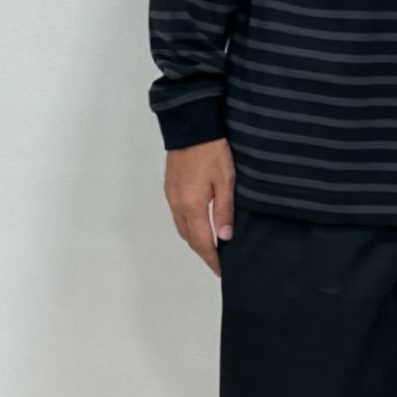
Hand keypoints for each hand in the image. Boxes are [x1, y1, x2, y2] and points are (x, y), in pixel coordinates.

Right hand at [164, 139, 235, 275]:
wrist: (190, 126)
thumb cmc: (212, 151)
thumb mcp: (226, 181)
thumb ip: (225, 211)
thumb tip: (224, 238)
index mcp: (192, 206)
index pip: (202, 242)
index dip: (212, 258)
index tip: (221, 270)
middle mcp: (177, 205)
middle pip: (189, 238)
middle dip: (203, 252)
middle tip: (218, 262)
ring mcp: (171, 196)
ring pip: (182, 228)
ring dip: (196, 240)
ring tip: (211, 247)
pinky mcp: (170, 188)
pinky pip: (178, 216)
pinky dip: (189, 227)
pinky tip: (200, 226)